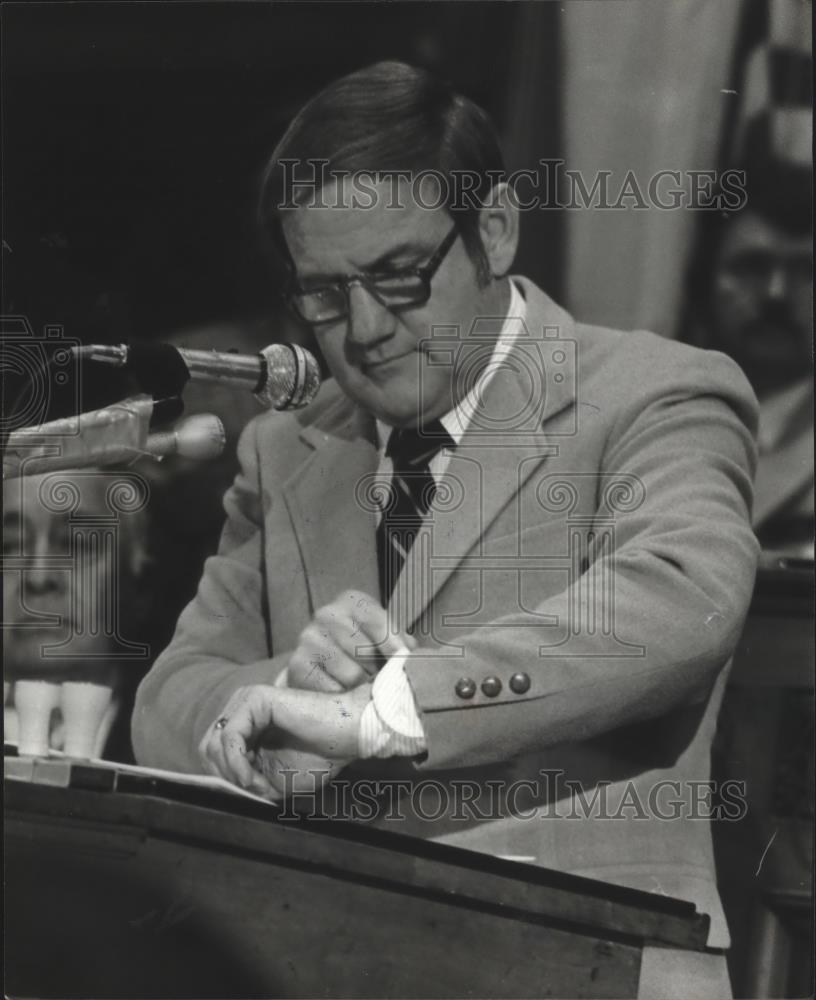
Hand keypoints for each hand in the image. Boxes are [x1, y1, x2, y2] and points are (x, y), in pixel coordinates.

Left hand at [199, 683, 370, 798]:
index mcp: (245, 724)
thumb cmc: (319, 757)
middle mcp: (241, 708)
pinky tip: (252, 777)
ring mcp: (247, 700)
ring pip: (214, 744)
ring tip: (258, 784)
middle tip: (253, 789)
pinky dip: (236, 764)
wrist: (348, 736)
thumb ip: (245, 780)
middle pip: (208, 748)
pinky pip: (229, 737)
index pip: (212, 752)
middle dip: (226, 776)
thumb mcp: (273, 780)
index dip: (226, 779)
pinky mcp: (256, 699)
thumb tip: (219, 788)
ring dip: (232, 773)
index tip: (252, 793)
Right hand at [288, 589, 414, 692]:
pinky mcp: (296, 665)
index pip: (378, 622)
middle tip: (379, 678)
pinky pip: (332, 690)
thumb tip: (413, 656)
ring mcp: (308, 638)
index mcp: (351, 601)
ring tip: (361, 685)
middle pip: (365, 650)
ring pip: (352, 674)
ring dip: (361, 686)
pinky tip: (342, 692)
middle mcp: (326, 614)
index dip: (394, 646)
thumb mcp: (383, 637)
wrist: (320, 663)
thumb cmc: (362, 647)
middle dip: (378, 670)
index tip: (402, 661)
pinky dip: (342, 697)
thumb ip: (401, 642)